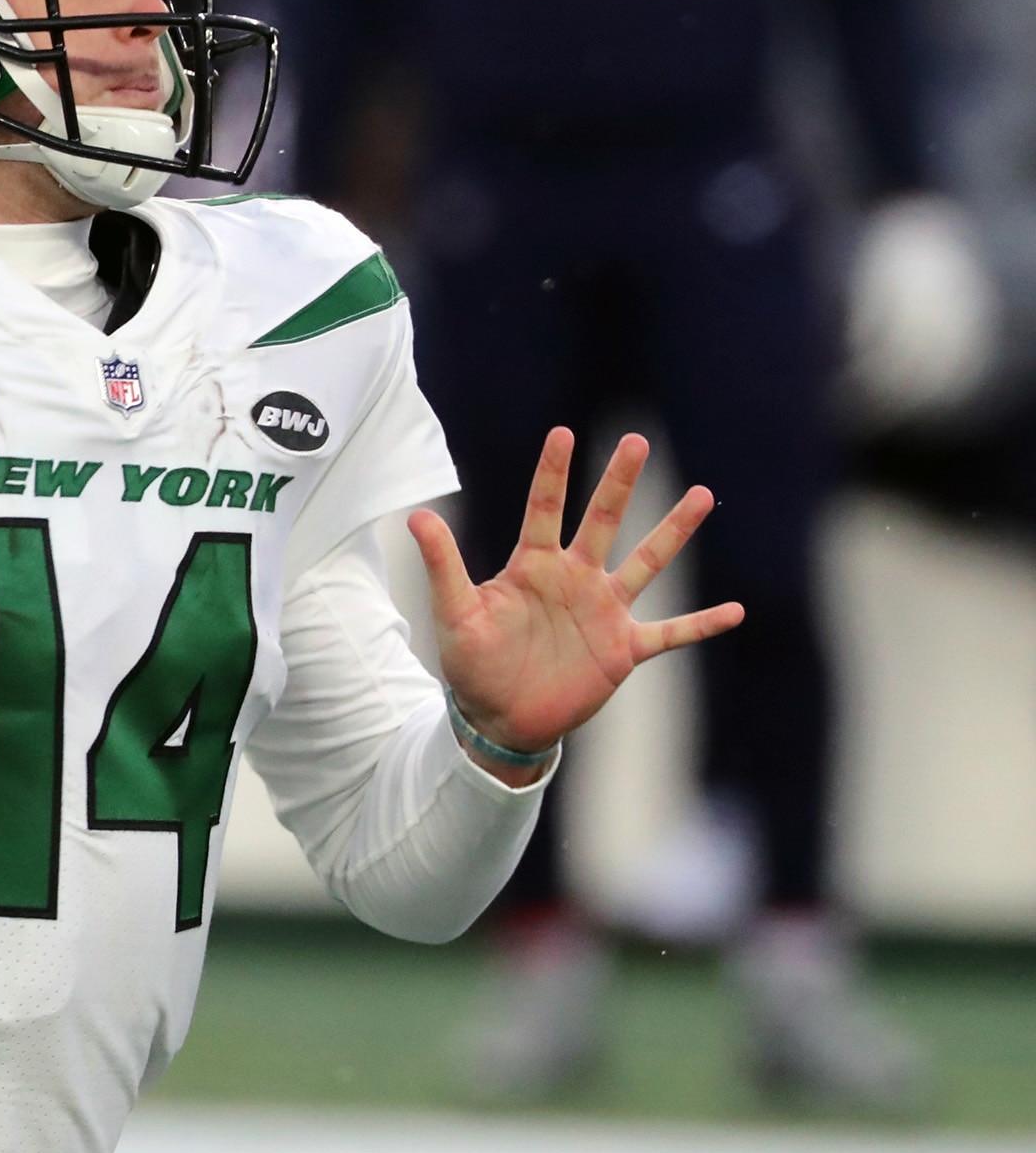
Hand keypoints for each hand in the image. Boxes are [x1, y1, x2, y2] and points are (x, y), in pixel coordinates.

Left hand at [407, 429, 743, 784]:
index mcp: (533, 566)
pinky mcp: (624, 649)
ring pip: (647, 563)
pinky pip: (673, 632)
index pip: (545, 508)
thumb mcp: (455, 613)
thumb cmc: (473, 664)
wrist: (499, 719)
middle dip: (619, 482)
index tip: (564, 433)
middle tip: (636, 441)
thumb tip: (415, 516)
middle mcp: (575, 579)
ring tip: (702, 495)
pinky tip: (737, 610)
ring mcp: (604, 611)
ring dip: (673, 531)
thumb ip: (443, 565)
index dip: (554, 473)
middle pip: (602, 521)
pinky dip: (703, 623)